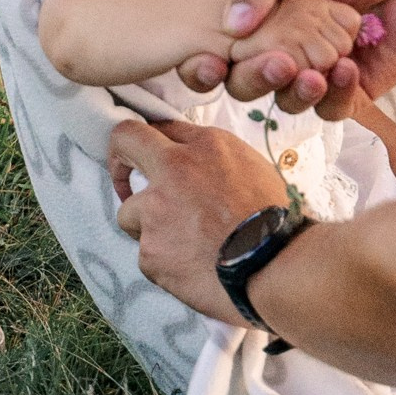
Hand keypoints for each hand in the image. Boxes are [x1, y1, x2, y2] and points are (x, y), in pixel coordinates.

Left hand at [108, 114, 290, 320]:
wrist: (276, 268)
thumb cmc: (275, 223)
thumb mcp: (255, 170)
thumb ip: (216, 161)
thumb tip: (197, 164)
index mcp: (206, 146)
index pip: (162, 126)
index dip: (154, 145)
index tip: (147, 157)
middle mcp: (175, 169)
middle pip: (124, 142)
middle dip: (119, 159)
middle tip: (124, 180)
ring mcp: (156, 210)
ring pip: (129, 213)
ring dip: (147, 227)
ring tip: (183, 245)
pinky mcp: (150, 250)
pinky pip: (147, 253)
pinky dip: (164, 262)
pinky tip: (191, 268)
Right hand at [177, 0, 395, 107]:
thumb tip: (231, 25)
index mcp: (263, 20)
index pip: (221, 52)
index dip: (206, 66)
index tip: (211, 63)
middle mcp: (283, 50)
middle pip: (248, 84)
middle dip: (256, 79)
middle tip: (277, 63)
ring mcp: (316, 73)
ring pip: (287, 102)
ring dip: (296, 91)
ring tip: (316, 71)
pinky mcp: (350, 92)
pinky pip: (331, 109)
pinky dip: (335, 94)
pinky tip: (347, 68)